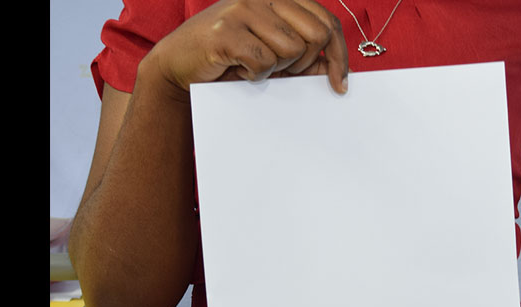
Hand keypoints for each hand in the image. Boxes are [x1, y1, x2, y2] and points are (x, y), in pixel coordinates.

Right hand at [145, 0, 348, 93]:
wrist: (180, 64)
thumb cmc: (231, 58)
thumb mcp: (274, 55)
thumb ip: (305, 58)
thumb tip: (336, 69)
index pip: (328, 22)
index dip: (339, 56)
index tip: (340, 85)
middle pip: (316, 37)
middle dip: (304, 64)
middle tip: (280, 72)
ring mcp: (244, 8)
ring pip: (292, 51)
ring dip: (276, 70)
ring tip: (253, 66)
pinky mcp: (227, 30)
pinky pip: (264, 62)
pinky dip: (255, 75)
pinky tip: (239, 70)